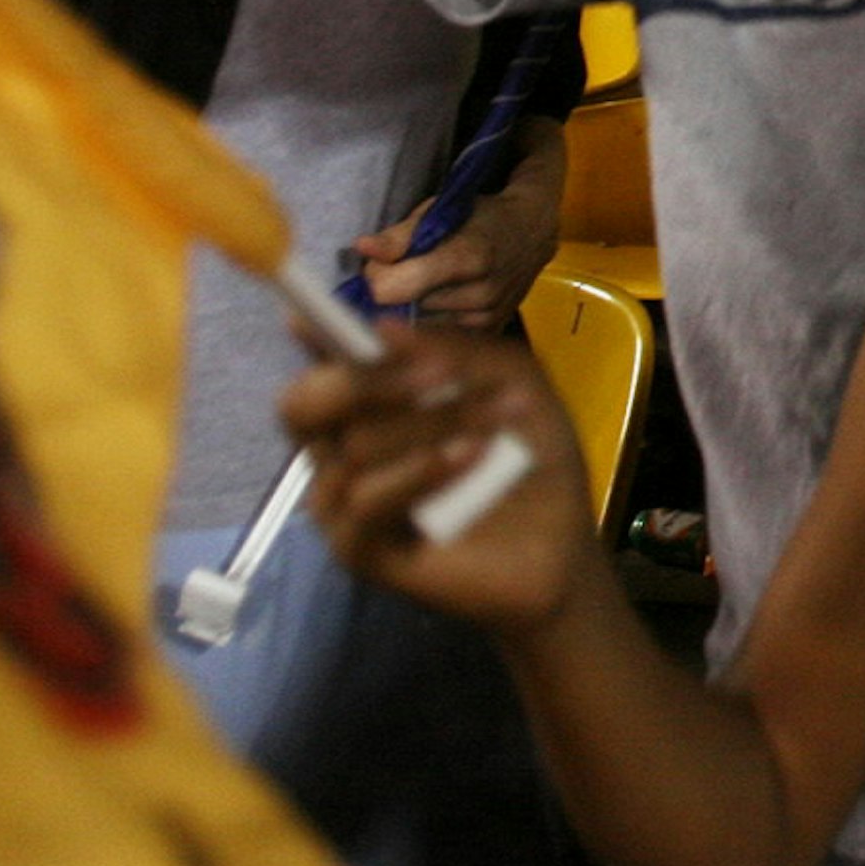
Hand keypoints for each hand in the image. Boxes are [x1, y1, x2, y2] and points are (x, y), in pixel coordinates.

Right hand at [285, 329, 591, 633]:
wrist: (561, 541)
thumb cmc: (529, 454)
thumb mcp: (508, 381)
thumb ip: (452, 351)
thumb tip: (382, 327)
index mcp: (367, 406)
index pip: (320, 366)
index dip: (311, 337)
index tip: (305, 314)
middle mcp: (341, 451)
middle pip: (303, 405)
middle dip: (368, 379)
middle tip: (439, 373)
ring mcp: (344, 505)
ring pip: (355, 448)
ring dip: (435, 422)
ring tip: (497, 420)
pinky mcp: (358, 551)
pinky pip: (365, 503)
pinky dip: (421, 472)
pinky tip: (471, 456)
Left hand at [353, 167, 563, 332]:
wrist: (532, 232)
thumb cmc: (480, 216)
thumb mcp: (439, 211)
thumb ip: (399, 235)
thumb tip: (362, 249)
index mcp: (468, 256)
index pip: (395, 288)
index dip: (378, 277)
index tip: (380, 264)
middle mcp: (480, 295)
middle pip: (405, 308)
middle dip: (397, 291)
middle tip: (406, 270)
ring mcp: (487, 320)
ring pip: (421, 326)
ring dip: (416, 308)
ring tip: (430, 283)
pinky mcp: (489, 335)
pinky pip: (442, 337)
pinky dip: (434, 321)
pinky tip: (444, 300)